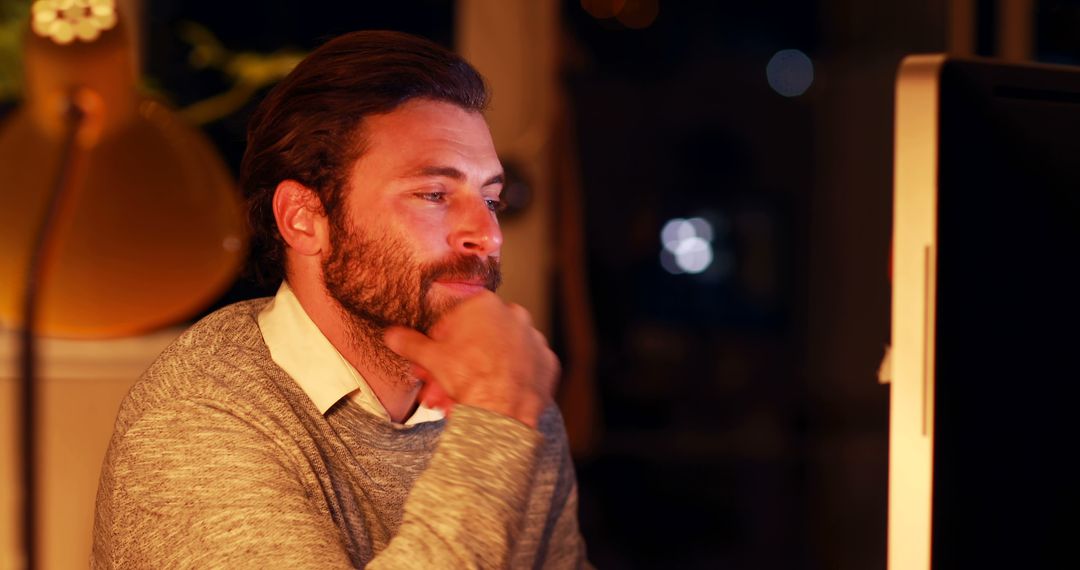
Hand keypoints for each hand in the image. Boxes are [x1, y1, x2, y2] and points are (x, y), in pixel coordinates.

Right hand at [384, 291, 558, 428]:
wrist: (503, 410)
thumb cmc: (470, 379)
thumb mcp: (431, 358)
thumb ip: (410, 343)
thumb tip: (392, 336)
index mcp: (484, 305)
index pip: (454, 320)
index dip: (440, 343)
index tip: (435, 360)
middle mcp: (513, 315)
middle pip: (478, 337)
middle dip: (459, 361)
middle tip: (446, 382)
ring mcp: (533, 338)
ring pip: (501, 352)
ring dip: (483, 369)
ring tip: (466, 396)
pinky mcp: (547, 361)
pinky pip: (524, 367)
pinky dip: (511, 378)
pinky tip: (496, 394)